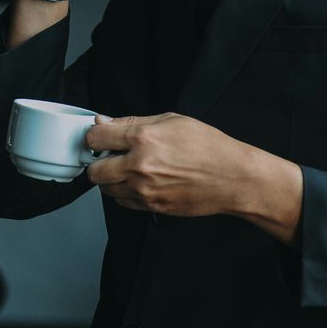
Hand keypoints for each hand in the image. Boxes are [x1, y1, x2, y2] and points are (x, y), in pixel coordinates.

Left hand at [85, 113, 303, 244]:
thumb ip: (132, 122)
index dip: (94, 136)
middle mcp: (139, 166)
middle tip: (111, 155)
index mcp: (142, 138)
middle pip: (94, 170)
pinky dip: (125, 192)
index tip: (99, 137)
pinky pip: (123, 202)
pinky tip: (140, 182)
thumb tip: (104, 122)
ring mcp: (144, 190)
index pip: (95, 138)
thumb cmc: (207, 146)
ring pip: (106, 189)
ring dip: (111, 179)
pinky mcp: (151, 207)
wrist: (232, 177)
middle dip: (98, 161)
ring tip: (129, 169)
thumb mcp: (171, 120)